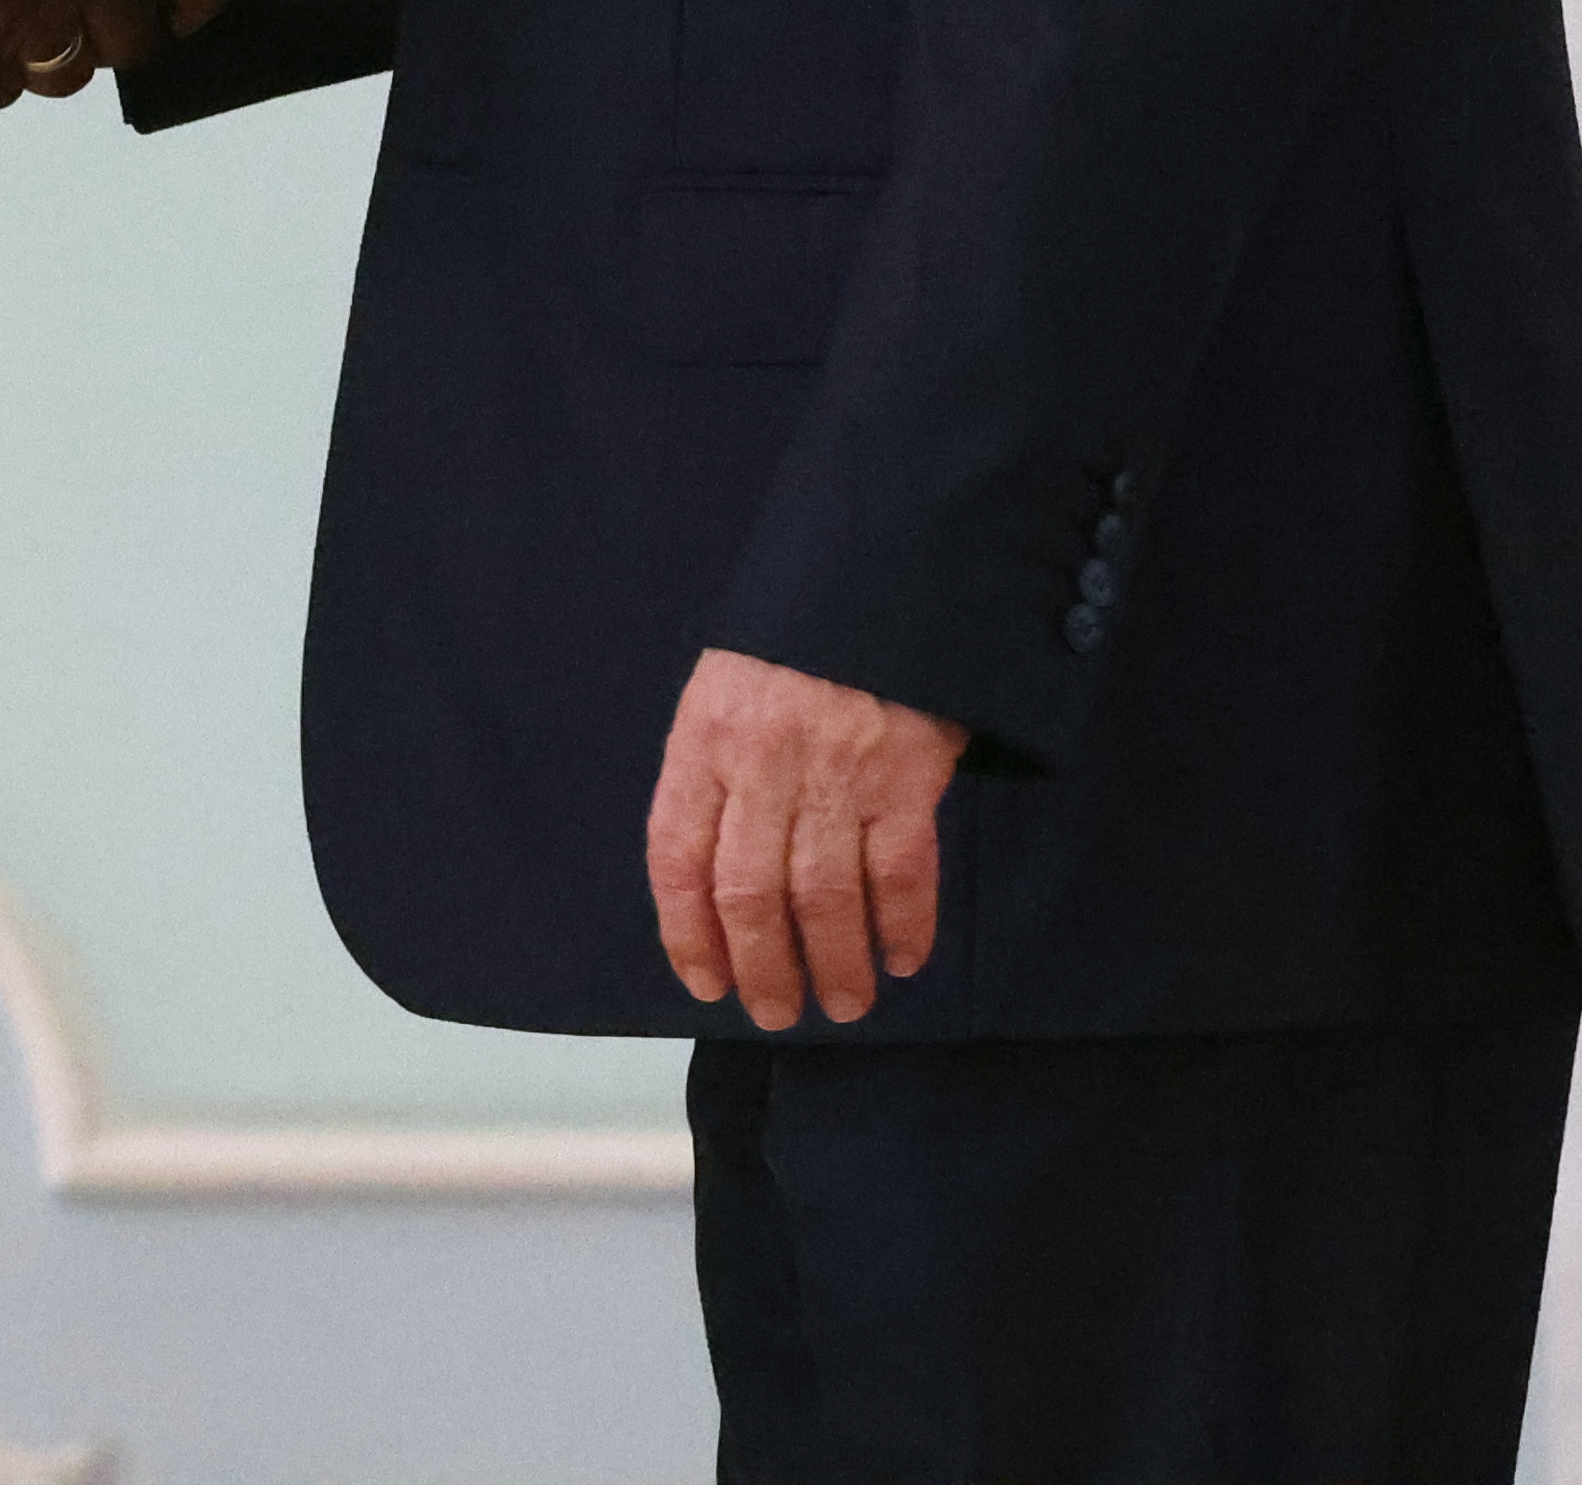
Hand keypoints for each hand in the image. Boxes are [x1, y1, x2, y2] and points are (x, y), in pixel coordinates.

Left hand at [644, 648, 964, 1029]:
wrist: (883, 570)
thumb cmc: (799, 640)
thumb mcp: (728, 688)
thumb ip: (717, 770)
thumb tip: (716, 880)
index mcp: (705, 736)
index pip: (677, 856)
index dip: (686, 933)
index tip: (705, 982)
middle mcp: (762, 760)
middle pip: (748, 893)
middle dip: (762, 968)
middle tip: (776, 1012)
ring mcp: (836, 770)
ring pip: (823, 898)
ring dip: (833, 964)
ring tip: (843, 1003)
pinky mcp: (905, 775)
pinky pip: (900, 873)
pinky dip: (902, 926)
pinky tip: (900, 958)